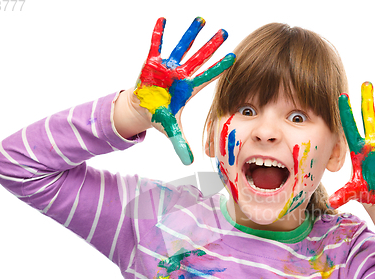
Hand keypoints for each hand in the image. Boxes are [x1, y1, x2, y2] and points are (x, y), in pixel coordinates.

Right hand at [134, 17, 234, 164]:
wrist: (141, 108)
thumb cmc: (159, 115)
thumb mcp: (170, 129)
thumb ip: (180, 143)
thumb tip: (189, 162)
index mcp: (188, 89)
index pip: (207, 77)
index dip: (219, 68)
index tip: (233, 57)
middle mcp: (180, 75)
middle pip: (199, 58)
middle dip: (211, 46)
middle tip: (224, 32)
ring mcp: (167, 67)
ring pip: (181, 47)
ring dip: (190, 35)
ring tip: (201, 20)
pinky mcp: (151, 62)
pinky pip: (155, 44)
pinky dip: (158, 33)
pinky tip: (163, 20)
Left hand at [329, 82, 374, 207]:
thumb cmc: (364, 190)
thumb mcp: (353, 191)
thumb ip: (343, 194)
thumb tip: (333, 203)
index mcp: (358, 149)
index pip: (350, 128)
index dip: (346, 114)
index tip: (341, 97)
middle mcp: (372, 143)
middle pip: (369, 119)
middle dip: (368, 102)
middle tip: (366, 83)